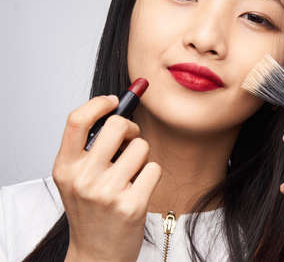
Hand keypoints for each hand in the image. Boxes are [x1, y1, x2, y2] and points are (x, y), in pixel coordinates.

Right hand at [52, 95, 161, 261]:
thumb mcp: (77, 179)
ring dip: (142, 156)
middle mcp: (83, 178)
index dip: (99, 104)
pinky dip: (151, 174)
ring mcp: (107, 192)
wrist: (97, 253)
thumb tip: (117, 109)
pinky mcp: (132, 204)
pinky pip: (154, 167)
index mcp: (65, 168)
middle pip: (117, 126)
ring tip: (131, 174)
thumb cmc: (91, 211)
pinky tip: (139, 188)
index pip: (77, 120)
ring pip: (141, 147)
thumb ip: (89, 148)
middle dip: (131, 129)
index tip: (114, 102)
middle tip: (131, 139)